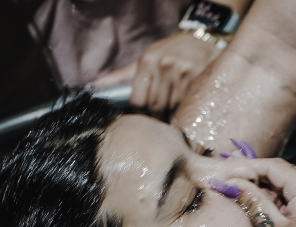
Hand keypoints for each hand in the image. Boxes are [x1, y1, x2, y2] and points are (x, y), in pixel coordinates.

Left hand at [92, 32, 220, 118]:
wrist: (200, 42)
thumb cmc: (169, 54)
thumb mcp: (146, 60)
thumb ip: (123, 76)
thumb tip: (95, 86)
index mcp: (147, 61)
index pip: (138, 99)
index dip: (140, 111)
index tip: (145, 113)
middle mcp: (163, 65)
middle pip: (155, 105)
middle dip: (156, 114)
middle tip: (160, 115)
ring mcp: (181, 71)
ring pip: (171, 107)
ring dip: (171, 113)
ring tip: (174, 109)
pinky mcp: (197, 77)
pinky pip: (186, 104)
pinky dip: (185, 109)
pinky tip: (185, 105)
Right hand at [217, 160, 295, 226]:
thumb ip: (254, 203)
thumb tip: (232, 182)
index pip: (275, 166)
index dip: (249, 168)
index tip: (230, 175)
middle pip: (289, 174)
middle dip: (262, 180)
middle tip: (239, 189)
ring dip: (278, 191)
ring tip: (256, 202)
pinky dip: (294, 200)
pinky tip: (278, 212)